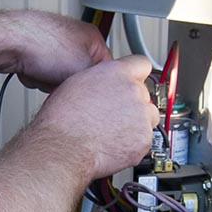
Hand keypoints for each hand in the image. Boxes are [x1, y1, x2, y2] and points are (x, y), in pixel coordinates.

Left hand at [0, 11, 112, 91]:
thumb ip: (97, 81)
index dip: (94, 83)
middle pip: (78, 75)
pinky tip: (30, 71)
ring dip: (48, 81)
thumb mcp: (82, 69)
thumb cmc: (41, 45)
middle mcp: (73, 37)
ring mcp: (52, 43)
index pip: (105, 68)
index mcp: (91, 37)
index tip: (85, 91)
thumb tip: (99, 91)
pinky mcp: (34, 52)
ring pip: (58, 77)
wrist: (8, 41)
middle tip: (58, 79)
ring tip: (42, 73)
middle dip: (65, 83)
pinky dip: (35, 77)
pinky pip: (41, 75)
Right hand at [31, 53, 157, 179]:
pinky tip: (114, 142)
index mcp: (116, 73)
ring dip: (136, 121)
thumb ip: (101, 77)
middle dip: (132, 101)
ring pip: (148, 115)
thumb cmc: (64, 118)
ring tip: (113, 129)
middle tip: (114, 112)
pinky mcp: (144, 139)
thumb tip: (106, 81)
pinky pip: (145, 138)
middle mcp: (133, 91)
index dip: (136, 73)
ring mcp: (141, 116)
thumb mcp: (77, 82)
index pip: (141, 63)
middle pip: (144, 92)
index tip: (133, 80)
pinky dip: (133, 141)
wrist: (64, 148)